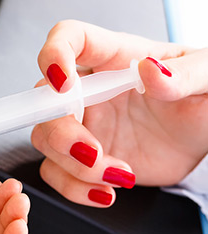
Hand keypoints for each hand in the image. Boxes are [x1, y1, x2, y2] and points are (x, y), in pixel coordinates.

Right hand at [31, 20, 207, 206]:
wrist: (202, 140)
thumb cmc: (202, 101)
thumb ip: (185, 75)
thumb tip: (152, 71)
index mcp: (115, 57)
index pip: (70, 38)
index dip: (54, 55)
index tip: (63, 85)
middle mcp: (89, 89)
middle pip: (45, 102)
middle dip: (62, 134)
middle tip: (94, 155)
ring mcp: (82, 124)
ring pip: (45, 141)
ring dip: (75, 167)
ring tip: (119, 176)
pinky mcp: (80, 158)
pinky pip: (55, 173)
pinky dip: (75, 188)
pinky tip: (107, 192)